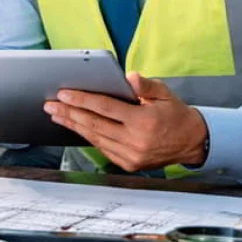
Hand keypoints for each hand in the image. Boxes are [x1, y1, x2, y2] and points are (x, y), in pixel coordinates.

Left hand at [44, 72, 208, 171]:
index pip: (105, 108)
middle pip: (94, 124)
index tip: (64, 93)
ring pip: (95, 138)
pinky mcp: (129, 164)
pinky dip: (87, 136)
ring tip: (57, 114)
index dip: (82, 100)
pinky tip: (75, 126)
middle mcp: (136, 142)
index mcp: (144, 122)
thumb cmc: (174, 113)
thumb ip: (144, 85)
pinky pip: (102, 147)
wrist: (191, 142)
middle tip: (50, 104)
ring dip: (73, 125)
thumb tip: (128, 77)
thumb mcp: (164, 93)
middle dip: (69, 112)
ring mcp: (131, 156)